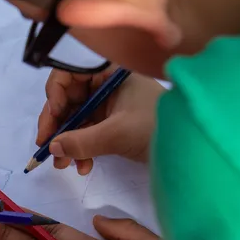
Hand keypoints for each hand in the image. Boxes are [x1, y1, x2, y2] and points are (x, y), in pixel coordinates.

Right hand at [38, 67, 165, 173]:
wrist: (192, 149)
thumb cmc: (157, 128)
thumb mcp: (117, 134)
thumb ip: (81, 141)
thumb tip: (52, 147)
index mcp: (109, 73)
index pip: (70, 73)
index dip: (56, 95)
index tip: (53, 120)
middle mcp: (107, 84)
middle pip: (69, 98)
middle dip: (58, 126)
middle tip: (47, 149)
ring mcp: (110, 104)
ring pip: (77, 118)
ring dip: (67, 142)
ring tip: (64, 166)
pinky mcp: (114, 123)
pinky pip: (88, 131)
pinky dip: (81, 148)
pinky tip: (83, 167)